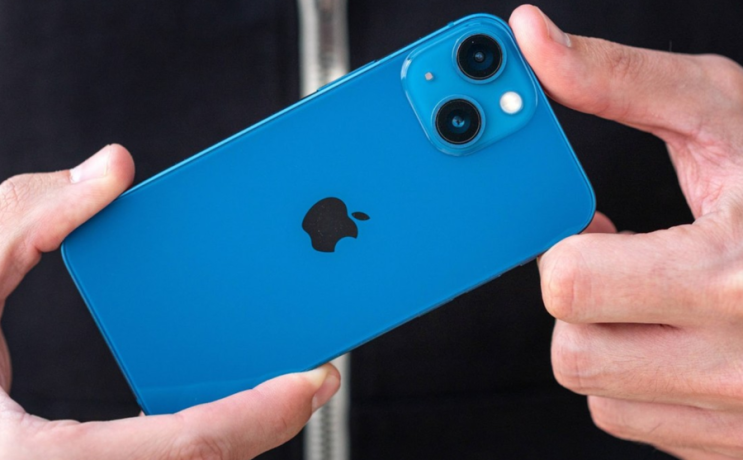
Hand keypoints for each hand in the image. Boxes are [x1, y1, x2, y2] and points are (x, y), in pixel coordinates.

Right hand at [0, 145, 339, 459]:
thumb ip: (29, 214)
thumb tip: (112, 169)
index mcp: (36, 459)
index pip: (182, 448)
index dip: (258, 414)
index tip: (314, 376)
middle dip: (264, 425)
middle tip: (312, 375)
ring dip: (236, 436)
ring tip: (275, 385)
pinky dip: (198, 441)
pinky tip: (212, 399)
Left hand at [511, 5, 742, 458]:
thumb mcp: (730, 117)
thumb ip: (622, 81)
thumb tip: (530, 37)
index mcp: (732, 275)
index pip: (571, 284)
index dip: (566, 246)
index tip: (594, 225)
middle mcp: (742, 361)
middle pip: (574, 353)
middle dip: (581, 300)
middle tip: (619, 263)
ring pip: (601, 396)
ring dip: (608, 343)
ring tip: (654, 299)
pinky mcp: (742, 445)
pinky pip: (645, 426)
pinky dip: (644, 385)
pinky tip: (681, 340)